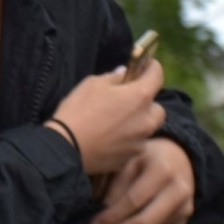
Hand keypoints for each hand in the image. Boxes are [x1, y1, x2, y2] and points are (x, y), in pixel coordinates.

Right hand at [47, 59, 165, 175]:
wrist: (66, 148)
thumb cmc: (78, 111)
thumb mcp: (92, 84)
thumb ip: (113, 77)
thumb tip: (124, 74)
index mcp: (140, 96)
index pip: (157, 76)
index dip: (152, 68)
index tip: (146, 65)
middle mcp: (147, 119)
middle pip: (157, 107)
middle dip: (146, 102)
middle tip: (127, 101)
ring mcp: (141, 141)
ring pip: (147, 128)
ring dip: (138, 122)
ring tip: (116, 122)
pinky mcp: (131, 157)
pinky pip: (135, 144)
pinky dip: (127, 139)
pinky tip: (109, 138)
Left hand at [89, 137, 194, 223]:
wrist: (176, 157)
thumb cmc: (144, 156)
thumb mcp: (127, 159)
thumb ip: (115, 182)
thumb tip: (104, 209)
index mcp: (162, 169)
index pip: (134, 200)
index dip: (112, 216)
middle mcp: (179, 190)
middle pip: (146, 222)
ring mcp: (185, 206)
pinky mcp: (184, 218)